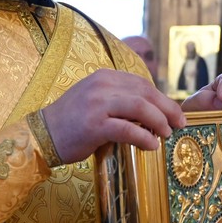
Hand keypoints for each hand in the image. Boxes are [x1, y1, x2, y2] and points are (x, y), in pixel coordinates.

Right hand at [42, 69, 186, 163]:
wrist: (41, 135)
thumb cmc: (70, 123)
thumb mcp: (94, 101)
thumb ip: (118, 100)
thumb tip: (150, 112)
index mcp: (103, 77)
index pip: (141, 83)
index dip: (161, 97)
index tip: (174, 112)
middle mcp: (101, 86)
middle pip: (145, 92)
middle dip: (167, 108)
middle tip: (180, 123)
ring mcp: (97, 104)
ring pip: (141, 107)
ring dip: (159, 121)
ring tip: (168, 133)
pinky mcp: (94, 125)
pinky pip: (128, 129)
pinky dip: (144, 137)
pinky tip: (151, 145)